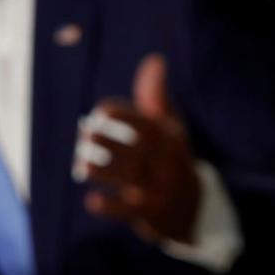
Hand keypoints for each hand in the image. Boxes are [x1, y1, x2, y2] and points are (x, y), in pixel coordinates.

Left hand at [75, 53, 200, 243]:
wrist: (193, 207)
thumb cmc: (171, 157)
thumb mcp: (169, 128)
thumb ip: (156, 96)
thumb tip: (155, 59)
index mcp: (172, 139)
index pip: (148, 124)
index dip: (123, 115)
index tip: (100, 111)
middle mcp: (169, 163)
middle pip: (137, 150)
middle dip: (108, 142)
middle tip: (83, 135)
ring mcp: (162, 190)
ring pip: (130, 178)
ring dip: (103, 171)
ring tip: (81, 163)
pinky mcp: (152, 214)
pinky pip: (128, 210)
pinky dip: (109, 206)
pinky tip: (91, 200)